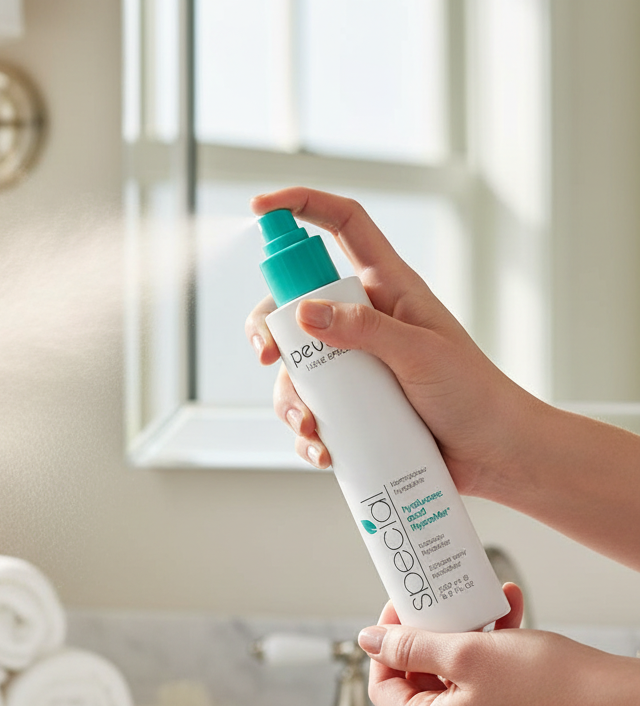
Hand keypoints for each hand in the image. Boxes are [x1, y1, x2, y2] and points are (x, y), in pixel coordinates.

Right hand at [245, 186, 539, 495]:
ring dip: (292, 400)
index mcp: (387, 287)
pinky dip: (306, 433)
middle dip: (271, 330)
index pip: (343, 226)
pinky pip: (311, 410)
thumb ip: (364, 329)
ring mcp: (354, 363)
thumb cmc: (473, 393)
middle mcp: (364, 320)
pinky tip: (322, 451)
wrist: (493, 451)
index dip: (302, 206)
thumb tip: (303, 313)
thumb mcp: (420, 353)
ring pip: (296, 368)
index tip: (260, 208)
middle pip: (296, 304)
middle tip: (268, 356)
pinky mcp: (351, 405)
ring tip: (311, 428)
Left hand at [358, 584, 639, 705]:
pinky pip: (482, 682)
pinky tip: (507, 613)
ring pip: (454, 675)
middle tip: (440, 603)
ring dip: (466, 634)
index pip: (383, 686)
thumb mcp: (464, 652)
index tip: (400, 611)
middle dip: (432, 634)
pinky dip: (489, 649)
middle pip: (419, 680)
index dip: (386, 643)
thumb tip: (368, 641)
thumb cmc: (546, 684)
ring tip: (484, 603)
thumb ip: (409, 646)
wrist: (612, 701)